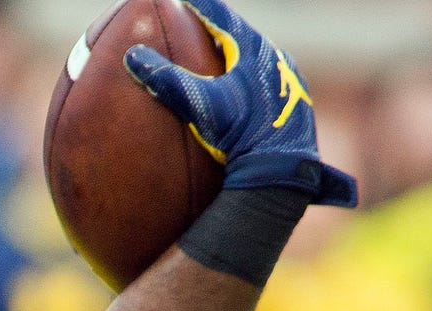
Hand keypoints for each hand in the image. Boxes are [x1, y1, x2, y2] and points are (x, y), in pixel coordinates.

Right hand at [124, 1, 357, 206]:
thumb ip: (167, 79)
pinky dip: (251, 81)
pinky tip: (244, 95)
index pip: (221, 17)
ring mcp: (291, 81)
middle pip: (241, 36)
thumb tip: (133, 55)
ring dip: (236, 58)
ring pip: (257, 59)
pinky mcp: (298, 104)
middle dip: (218, 31)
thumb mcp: (199, 106)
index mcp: (254, 50)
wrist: (282, 174)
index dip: (199, 6)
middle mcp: (276, 59)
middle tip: (198, 24)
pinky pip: (269, 82)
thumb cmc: (241, 137)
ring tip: (219, 59)